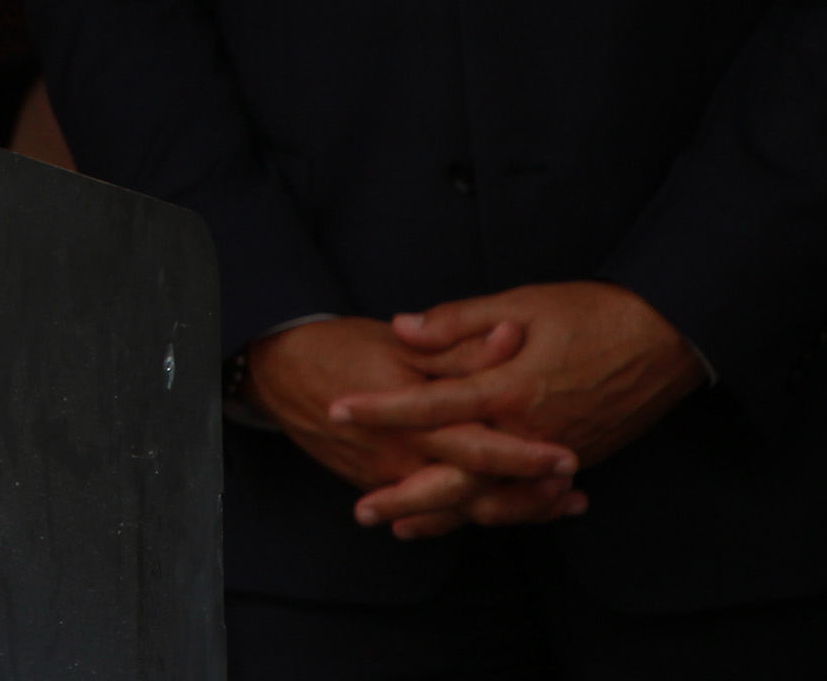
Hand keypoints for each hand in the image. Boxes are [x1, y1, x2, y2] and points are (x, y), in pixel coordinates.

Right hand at [245, 316, 580, 540]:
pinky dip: (472, 511)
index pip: (474, 443)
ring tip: (557, 503)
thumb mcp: (397, 341)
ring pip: (457, 507)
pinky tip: (509, 508)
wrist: (276, 372)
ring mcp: (386, 476)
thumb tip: (512, 336)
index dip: (522, 455)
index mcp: (407, 413)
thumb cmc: (338, 347)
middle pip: (473, 489)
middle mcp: (399, 454)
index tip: (566, 457)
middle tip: (572, 490)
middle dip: (527, 494)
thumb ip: (457, 346)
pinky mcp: (379, 485)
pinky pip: (432, 510)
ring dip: (511, 509)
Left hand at [333, 281, 702, 536]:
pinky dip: (495, 514)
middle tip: (361, 510)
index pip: (430, 403)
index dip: (381, 408)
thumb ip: (458, 321)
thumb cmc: (592, 312)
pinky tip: (468, 519)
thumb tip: (402, 328)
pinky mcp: (577, 462)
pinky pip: (527, 500)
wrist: (669, 337)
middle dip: (406, 495)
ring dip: (445, 515)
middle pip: (457, 476)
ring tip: (400, 526)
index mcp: (510, 387)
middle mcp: (530, 431)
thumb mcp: (522, 303)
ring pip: (493, 499)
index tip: (338, 410)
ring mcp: (555, 453)